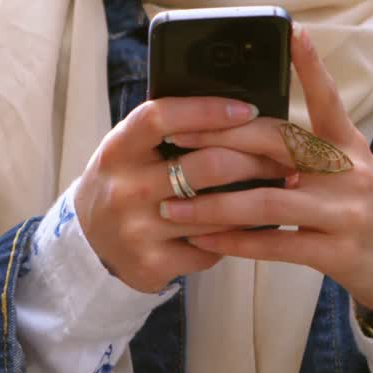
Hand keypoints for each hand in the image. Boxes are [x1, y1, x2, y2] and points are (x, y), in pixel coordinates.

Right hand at [74, 96, 295, 292]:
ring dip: (255, 201)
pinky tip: (247, 228)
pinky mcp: (151, 263)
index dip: (206, 110)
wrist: (90, 241)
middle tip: (282, 157)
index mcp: (118, 149)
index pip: (161, 118)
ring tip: (279, 189)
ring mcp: (136, 229)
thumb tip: (232, 109)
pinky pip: (211, 248)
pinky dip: (233, 238)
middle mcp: (124, 188)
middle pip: (204, 166)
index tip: (246, 109)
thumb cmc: (124, 182)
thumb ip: (165, 130)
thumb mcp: (129, 149)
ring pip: (217, 212)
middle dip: (253, 160)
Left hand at [162, 24, 372, 321]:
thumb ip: (307, 149)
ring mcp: (343, 212)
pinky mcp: (336, 252)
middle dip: (219, 138)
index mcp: (348, 145)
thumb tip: (247, 130)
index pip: (327, 98)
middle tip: (175, 134)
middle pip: (276, 143)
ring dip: (212, 204)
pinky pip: (275, 244)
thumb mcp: (348, 168)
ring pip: (266, 201)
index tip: (291, 31)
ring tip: (170, 206)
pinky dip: (233, 243)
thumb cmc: (364, 208)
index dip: (310, 65)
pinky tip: (201, 240)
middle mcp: (347, 172)